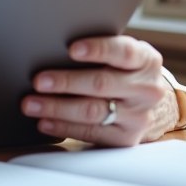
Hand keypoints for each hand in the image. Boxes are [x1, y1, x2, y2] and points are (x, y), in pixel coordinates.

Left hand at [20, 36, 178, 146]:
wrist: (153, 104)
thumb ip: (101, 50)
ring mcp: (138, 117)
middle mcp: (146, 89)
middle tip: (39, 81)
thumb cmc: (124, 71)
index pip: (123, 52)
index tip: (72, 49)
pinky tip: (44, 122)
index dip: (98, 49)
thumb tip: (55, 46)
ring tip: (32, 104)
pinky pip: (91, 133)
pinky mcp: (126, 139)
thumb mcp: (123, 55)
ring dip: (57, 108)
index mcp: (146, 60)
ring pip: (93, 112)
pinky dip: (63, 127)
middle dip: (66, 82)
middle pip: (102, 84)